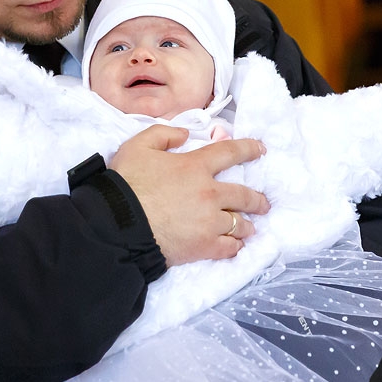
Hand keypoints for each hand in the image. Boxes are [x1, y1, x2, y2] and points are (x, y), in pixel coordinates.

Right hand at [109, 125, 268, 265]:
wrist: (119, 224)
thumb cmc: (127, 183)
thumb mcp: (137, 146)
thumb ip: (163, 134)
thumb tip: (186, 135)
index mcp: (195, 167)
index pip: (230, 153)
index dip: (249, 149)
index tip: (261, 149)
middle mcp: (210, 194)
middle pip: (244, 195)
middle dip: (257, 199)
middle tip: (263, 203)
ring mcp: (210, 222)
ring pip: (240, 224)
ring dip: (246, 225)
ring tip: (248, 228)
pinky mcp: (204, 246)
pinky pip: (230, 248)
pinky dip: (235, 247)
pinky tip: (235, 246)